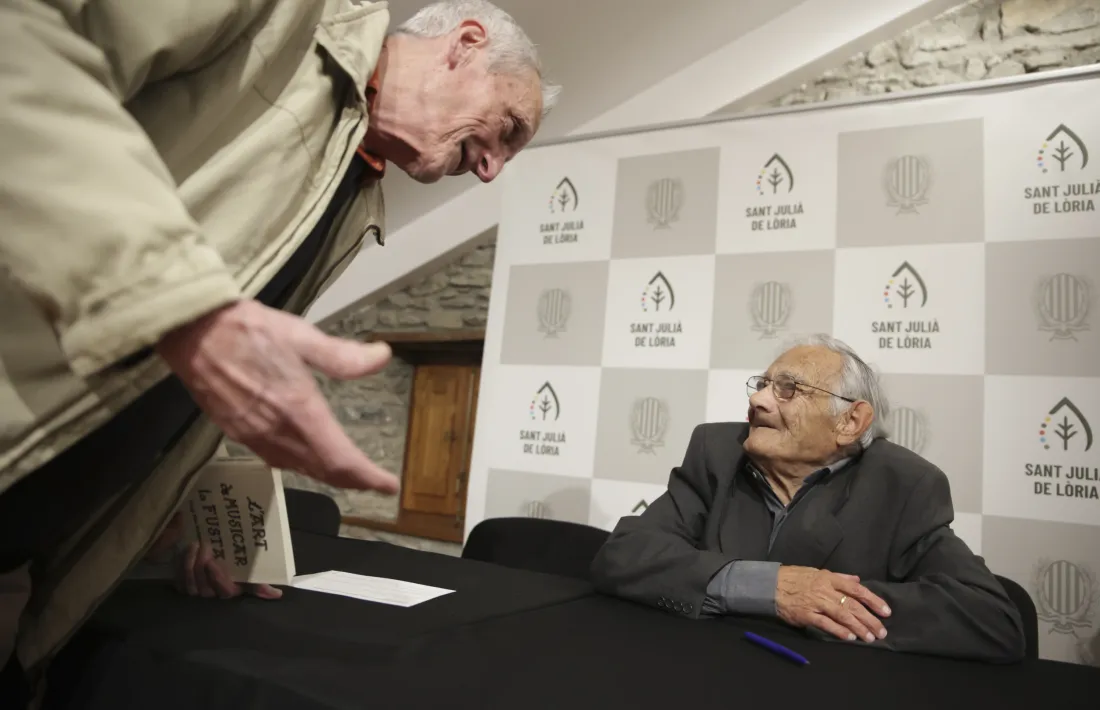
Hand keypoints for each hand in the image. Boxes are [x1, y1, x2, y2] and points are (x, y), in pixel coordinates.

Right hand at [156, 300, 398, 492]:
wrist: (193, 332)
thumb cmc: (248, 330)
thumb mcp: (302, 336)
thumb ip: (343, 355)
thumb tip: (382, 356)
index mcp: (299, 410)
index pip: (340, 459)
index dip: (367, 477)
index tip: (389, 486)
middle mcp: (277, 431)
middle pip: (321, 470)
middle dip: (351, 480)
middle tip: (373, 481)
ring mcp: (253, 435)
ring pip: (297, 468)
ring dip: (324, 474)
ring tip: (346, 472)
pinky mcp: (236, 432)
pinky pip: (274, 459)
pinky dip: (297, 465)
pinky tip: (303, 455)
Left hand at [175, 540, 282, 599]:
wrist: (211, 559)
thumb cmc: (234, 568)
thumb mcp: (248, 575)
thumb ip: (260, 584)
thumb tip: (278, 594)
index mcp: (229, 591)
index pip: (223, 590)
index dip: (216, 578)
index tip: (213, 562)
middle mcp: (211, 595)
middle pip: (202, 587)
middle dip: (200, 566)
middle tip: (203, 545)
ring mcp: (195, 591)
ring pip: (188, 583)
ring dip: (189, 563)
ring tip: (193, 545)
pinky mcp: (182, 585)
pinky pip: (178, 579)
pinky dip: (180, 565)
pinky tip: (184, 551)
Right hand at [775, 565, 891, 643]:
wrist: (770, 585)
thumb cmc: (794, 578)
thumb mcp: (817, 572)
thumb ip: (839, 577)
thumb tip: (857, 580)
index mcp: (829, 578)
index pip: (856, 589)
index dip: (873, 600)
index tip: (886, 611)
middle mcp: (825, 590)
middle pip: (853, 605)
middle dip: (870, 619)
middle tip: (882, 632)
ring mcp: (816, 603)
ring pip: (842, 615)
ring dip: (858, 627)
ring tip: (870, 638)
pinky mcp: (806, 615)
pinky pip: (825, 624)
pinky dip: (838, 631)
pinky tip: (849, 637)